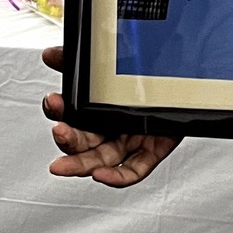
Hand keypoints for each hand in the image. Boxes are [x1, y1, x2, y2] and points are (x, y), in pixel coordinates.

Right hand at [41, 45, 180, 187]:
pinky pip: (132, 171)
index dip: (58, 110)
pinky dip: (116, 177)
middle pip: (81, 143)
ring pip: (99, 161)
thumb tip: (51, 54)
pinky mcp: (149, 153)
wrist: (181, 83)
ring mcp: (128, 143)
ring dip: (79, 165)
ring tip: (63, 165)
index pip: (69, 116)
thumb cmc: (142, 79)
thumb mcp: (110, 65)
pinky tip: (101, 175)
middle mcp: (108, 131)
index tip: (53, 100)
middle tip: (59, 131)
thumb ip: (80, 60)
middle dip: (66, 141)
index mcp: (94, 112)